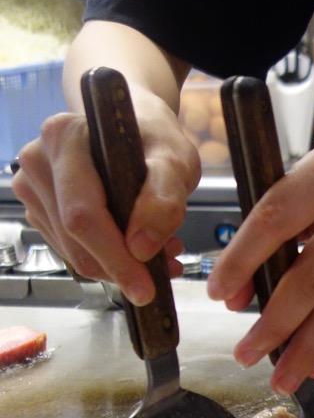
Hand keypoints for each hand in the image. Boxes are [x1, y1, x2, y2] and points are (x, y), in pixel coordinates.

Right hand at [12, 97, 198, 305]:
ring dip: (118, 265)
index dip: (115, 257)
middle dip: (120, 266)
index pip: (83, 214)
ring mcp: (33, 186)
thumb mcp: (176, 161)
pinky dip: (107, 259)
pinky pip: (71, 248)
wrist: (138, 128)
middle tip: (164, 274)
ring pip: (71, 250)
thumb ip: (163, 199)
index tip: (146, 288)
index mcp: (63, 138)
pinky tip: (139, 250)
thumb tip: (141, 247)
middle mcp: (37, 160)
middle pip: (73, 236)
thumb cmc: (154, 139)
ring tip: (161, 255)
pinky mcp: (40, 207)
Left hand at [205, 135, 313, 394]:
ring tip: (280, 377)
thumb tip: (236, 296)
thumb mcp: (299, 183)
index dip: (245, 260)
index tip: (220, 295)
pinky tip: (311, 364)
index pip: (277, 220)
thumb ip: (267, 232)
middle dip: (277, 321)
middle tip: (246, 353)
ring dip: (305, 345)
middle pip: (313, 274)